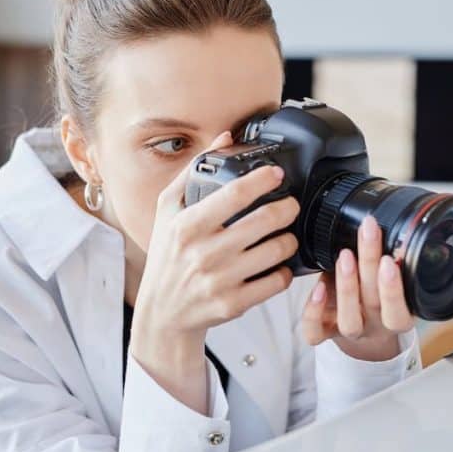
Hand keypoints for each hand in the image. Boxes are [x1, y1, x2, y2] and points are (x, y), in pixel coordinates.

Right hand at [130, 130, 299, 412]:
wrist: (162, 314)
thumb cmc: (166, 257)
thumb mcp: (166, 211)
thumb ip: (192, 172)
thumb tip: (224, 138)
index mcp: (187, 226)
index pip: (234, 194)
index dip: (263, 180)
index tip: (277, 174)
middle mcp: (203, 252)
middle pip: (264, 220)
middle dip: (287, 208)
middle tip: (290, 205)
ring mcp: (220, 280)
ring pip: (276, 251)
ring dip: (290, 239)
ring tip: (287, 234)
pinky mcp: (234, 303)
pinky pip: (276, 281)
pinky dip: (285, 270)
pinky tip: (279, 264)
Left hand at [301, 214, 452, 360]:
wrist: (370, 339)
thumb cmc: (399, 297)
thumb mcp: (429, 276)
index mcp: (402, 314)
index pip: (401, 311)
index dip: (396, 291)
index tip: (393, 261)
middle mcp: (376, 323)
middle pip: (373, 302)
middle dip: (369, 267)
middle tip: (368, 233)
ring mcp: (350, 328)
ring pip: (347, 318)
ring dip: (344, 287)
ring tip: (345, 254)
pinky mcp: (325, 330)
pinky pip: (316, 332)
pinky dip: (314, 314)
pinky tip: (316, 288)